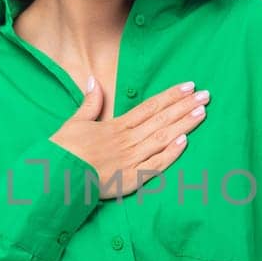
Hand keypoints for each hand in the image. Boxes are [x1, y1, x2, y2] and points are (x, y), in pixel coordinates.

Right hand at [51, 78, 211, 199]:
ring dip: (184, 125)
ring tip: (202, 113)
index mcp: (116, 126)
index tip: (189, 86)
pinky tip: (186, 142)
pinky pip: (155, 166)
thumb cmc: (63, 152)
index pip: (150, 107)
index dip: (171, 96)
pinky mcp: (130, 180)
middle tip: (206, 95)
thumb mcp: (75, 122)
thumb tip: (95, 80)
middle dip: (185, 106)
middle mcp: (127, 140)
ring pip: (162, 139)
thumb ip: (89, 103)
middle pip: (161, 120)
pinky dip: (171, 154)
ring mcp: (130, 160)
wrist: (55, 178)